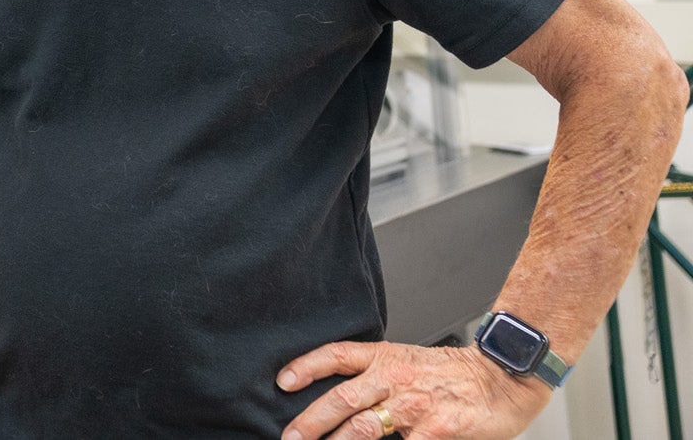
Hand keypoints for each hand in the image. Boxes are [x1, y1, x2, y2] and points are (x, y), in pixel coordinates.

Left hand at [278, 339, 550, 439]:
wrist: (503, 377)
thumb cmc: (454, 373)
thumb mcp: (408, 361)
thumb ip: (376, 377)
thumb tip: (344, 401)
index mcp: (386, 358)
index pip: (337, 356)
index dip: (307, 366)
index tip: (283, 382)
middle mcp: (394, 378)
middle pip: (342, 398)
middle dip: (311, 421)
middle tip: (290, 437)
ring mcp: (415, 405)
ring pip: (363, 427)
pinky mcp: (436, 429)